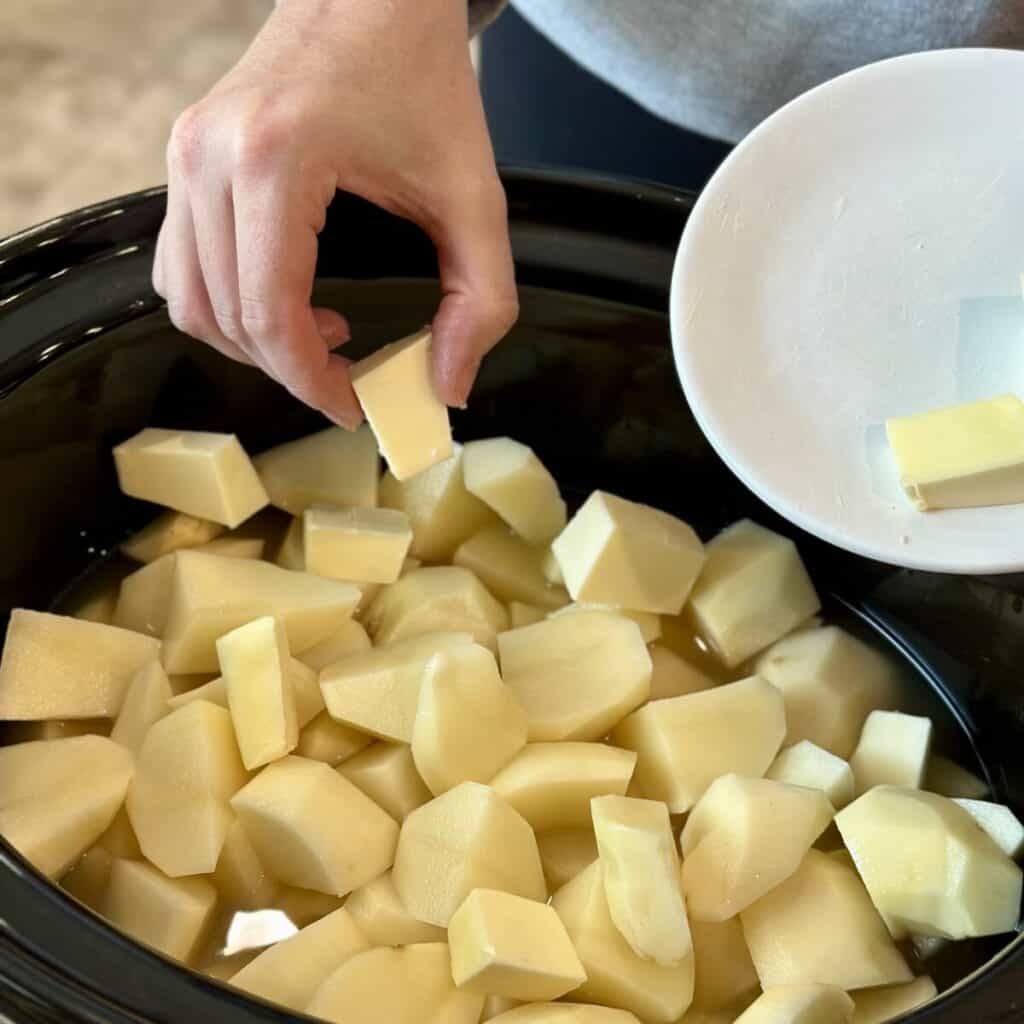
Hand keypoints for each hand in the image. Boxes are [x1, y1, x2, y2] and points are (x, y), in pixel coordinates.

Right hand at [152, 0, 517, 427]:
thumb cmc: (422, 77)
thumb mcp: (475, 197)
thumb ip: (480, 302)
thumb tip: (447, 389)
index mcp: (276, 160)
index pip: (270, 315)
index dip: (311, 382)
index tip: (353, 406)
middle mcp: (210, 156)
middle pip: (225, 318)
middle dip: (287, 369)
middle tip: (346, 382)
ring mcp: (186, 152)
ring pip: (189, 299)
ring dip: (252, 343)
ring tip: (323, 339)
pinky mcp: (185, 154)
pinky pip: (181, 262)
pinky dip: (228, 304)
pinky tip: (290, 300)